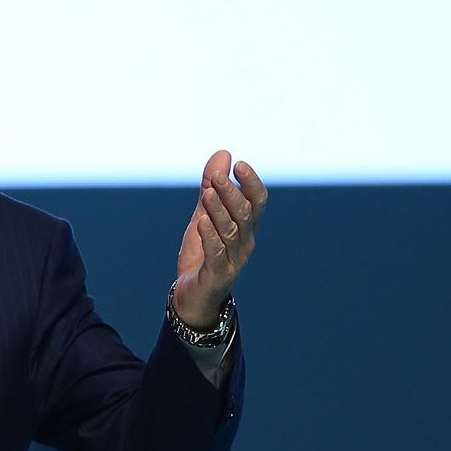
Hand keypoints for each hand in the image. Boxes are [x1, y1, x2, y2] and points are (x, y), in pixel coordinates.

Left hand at [173, 150, 266, 327]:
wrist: (192, 297)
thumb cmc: (202, 254)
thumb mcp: (204, 216)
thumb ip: (212, 188)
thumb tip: (224, 153)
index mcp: (246, 227)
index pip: (257, 201)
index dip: (251, 183)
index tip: (239, 164)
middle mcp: (245, 243)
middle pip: (245, 214)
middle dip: (232, 194)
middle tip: (217, 176)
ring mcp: (234, 260)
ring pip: (231, 232)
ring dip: (219, 211)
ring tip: (206, 193)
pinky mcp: (218, 276)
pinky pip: (216, 254)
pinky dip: (209, 237)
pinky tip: (201, 223)